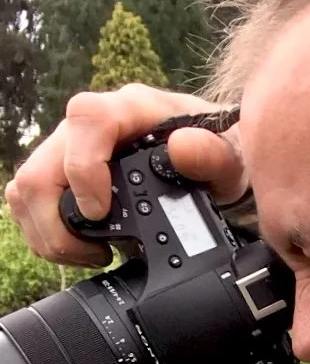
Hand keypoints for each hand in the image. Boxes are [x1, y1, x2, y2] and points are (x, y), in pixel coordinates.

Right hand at [5, 84, 247, 267]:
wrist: (212, 158)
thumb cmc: (216, 153)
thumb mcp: (229, 156)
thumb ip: (212, 153)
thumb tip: (181, 149)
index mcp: (130, 109)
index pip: (87, 120)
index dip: (83, 168)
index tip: (101, 213)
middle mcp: (91, 126)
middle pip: (41, 167)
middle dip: (58, 222)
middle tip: (97, 252)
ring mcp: (71, 148)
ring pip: (27, 188)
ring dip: (49, 232)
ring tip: (92, 254)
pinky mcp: (62, 171)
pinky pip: (29, 201)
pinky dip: (47, 232)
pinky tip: (84, 247)